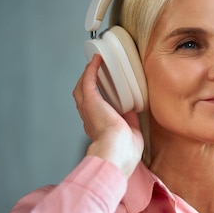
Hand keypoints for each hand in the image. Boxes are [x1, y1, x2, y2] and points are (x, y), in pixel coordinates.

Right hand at [73, 55, 144, 176]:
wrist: (116, 151)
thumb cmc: (124, 151)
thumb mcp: (130, 134)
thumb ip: (130, 121)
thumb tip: (132, 111)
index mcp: (98, 129)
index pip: (94, 112)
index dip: (97, 101)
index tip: (104, 94)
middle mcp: (89, 119)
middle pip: (83, 97)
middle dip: (88, 84)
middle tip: (95, 73)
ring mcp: (88, 109)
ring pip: (81, 88)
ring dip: (88, 75)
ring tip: (95, 64)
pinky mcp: (90, 101)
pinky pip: (88, 80)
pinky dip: (91, 69)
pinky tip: (97, 60)